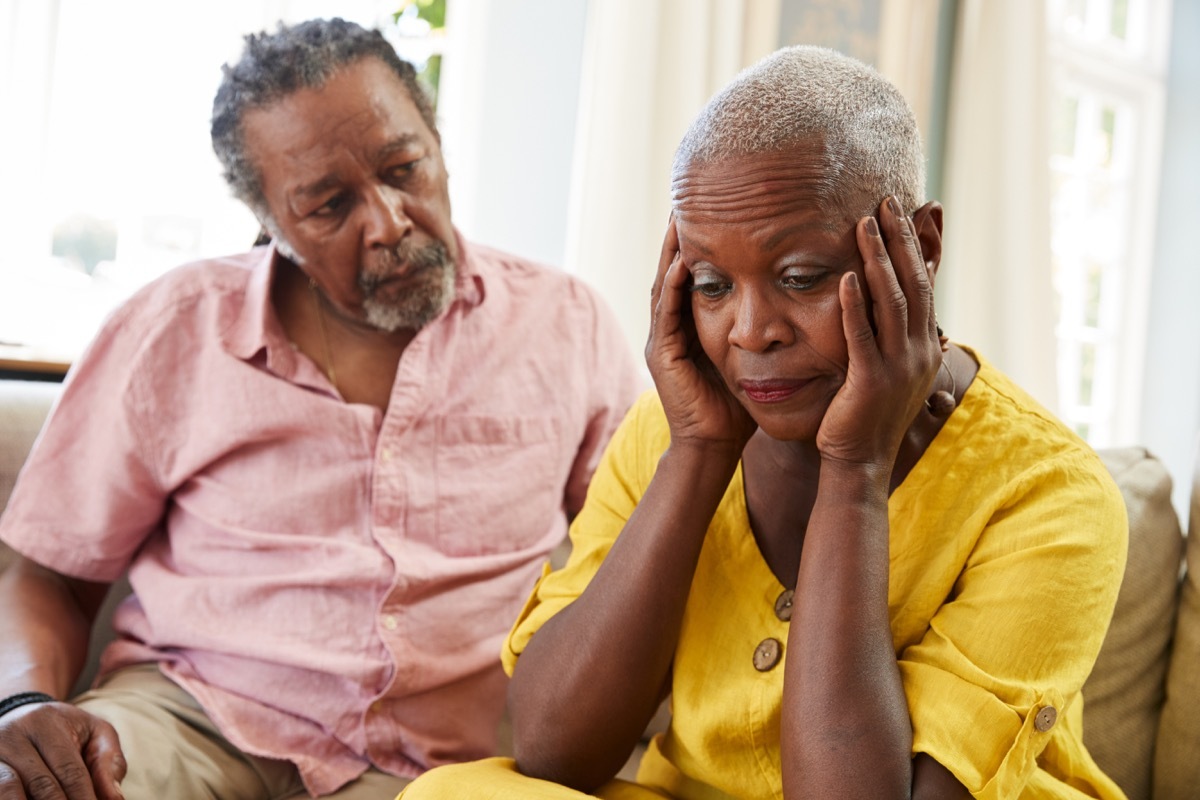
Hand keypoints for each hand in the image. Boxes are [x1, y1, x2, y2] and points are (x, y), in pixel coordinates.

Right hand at [0, 702, 124, 799]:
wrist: (21, 717)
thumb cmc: (66, 730)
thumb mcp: (94, 733)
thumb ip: (108, 762)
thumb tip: (114, 799)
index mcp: (46, 723)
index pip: (69, 769)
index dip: (84, 798)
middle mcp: (13, 736)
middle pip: (41, 785)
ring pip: (9, 792)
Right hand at [646, 218, 756, 451]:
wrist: (713, 447)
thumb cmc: (734, 408)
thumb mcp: (747, 358)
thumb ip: (756, 332)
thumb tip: (790, 304)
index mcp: (687, 328)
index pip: (691, 276)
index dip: (698, 243)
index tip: (711, 209)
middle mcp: (669, 329)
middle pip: (672, 271)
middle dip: (677, 236)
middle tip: (685, 199)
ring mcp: (661, 341)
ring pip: (664, 285)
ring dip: (670, 251)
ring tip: (678, 217)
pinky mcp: (661, 355)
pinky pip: (665, 312)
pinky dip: (673, 286)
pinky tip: (683, 262)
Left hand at [816, 196, 941, 465]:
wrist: (859, 463)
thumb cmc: (863, 415)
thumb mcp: (884, 368)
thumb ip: (885, 333)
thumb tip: (877, 296)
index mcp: (923, 346)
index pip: (924, 284)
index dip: (915, 246)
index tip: (904, 211)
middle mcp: (918, 352)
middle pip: (914, 283)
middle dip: (900, 240)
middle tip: (887, 201)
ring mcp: (898, 367)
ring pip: (892, 302)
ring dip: (878, 259)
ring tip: (864, 224)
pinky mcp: (871, 382)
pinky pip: (862, 336)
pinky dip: (854, 304)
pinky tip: (844, 276)